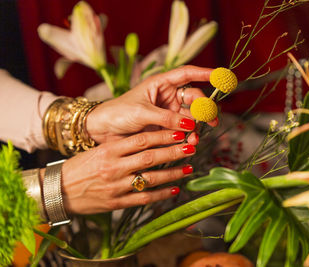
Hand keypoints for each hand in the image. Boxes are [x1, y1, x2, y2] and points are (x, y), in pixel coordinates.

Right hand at [43, 130, 194, 214]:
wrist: (58, 190)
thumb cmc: (80, 167)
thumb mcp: (98, 150)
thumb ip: (121, 146)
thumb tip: (149, 138)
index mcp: (109, 150)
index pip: (141, 140)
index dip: (163, 136)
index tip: (179, 132)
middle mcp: (114, 167)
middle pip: (150, 157)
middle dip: (173, 152)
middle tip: (191, 147)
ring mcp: (116, 186)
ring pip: (150, 178)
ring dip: (172, 173)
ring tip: (188, 168)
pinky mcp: (116, 203)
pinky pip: (144, 198)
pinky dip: (161, 194)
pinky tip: (175, 190)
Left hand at [86, 65, 217, 143]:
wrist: (102, 131)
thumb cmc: (118, 113)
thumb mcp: (142, 112)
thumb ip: (167, 119)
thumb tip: (190, 126)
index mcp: (160, 83)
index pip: (186, 74)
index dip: (204, 73)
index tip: (221, 76)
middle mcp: (167, 96)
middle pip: (194, 98)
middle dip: (205, 108)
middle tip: (212, 119)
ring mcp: (168, 113)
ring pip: (191, 117)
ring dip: (197, 127)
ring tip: (196, 139)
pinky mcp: (166, 128)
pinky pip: (183, 130)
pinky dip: (188, 137)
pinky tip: (189, 143)